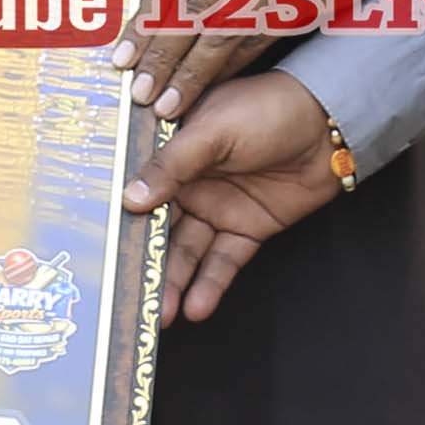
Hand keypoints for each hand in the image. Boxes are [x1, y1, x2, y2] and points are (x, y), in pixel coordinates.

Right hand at [125, 68, 354, 323]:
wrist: (327, 124)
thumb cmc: (267, 109)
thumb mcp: (212, 129)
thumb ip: (172, 165)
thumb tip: (129, 199)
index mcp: (172, 151)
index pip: (138, 188)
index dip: (117, 217)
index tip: (96, 249)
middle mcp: (188, 184)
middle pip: (158, 229)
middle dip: (143, 261)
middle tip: (125, 294)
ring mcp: (217, 209)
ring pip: (188, 252)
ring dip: (175, 283)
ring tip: (161, 314)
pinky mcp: (246, 230)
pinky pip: (224, 262)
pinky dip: (211, 285)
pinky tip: (196, 308)